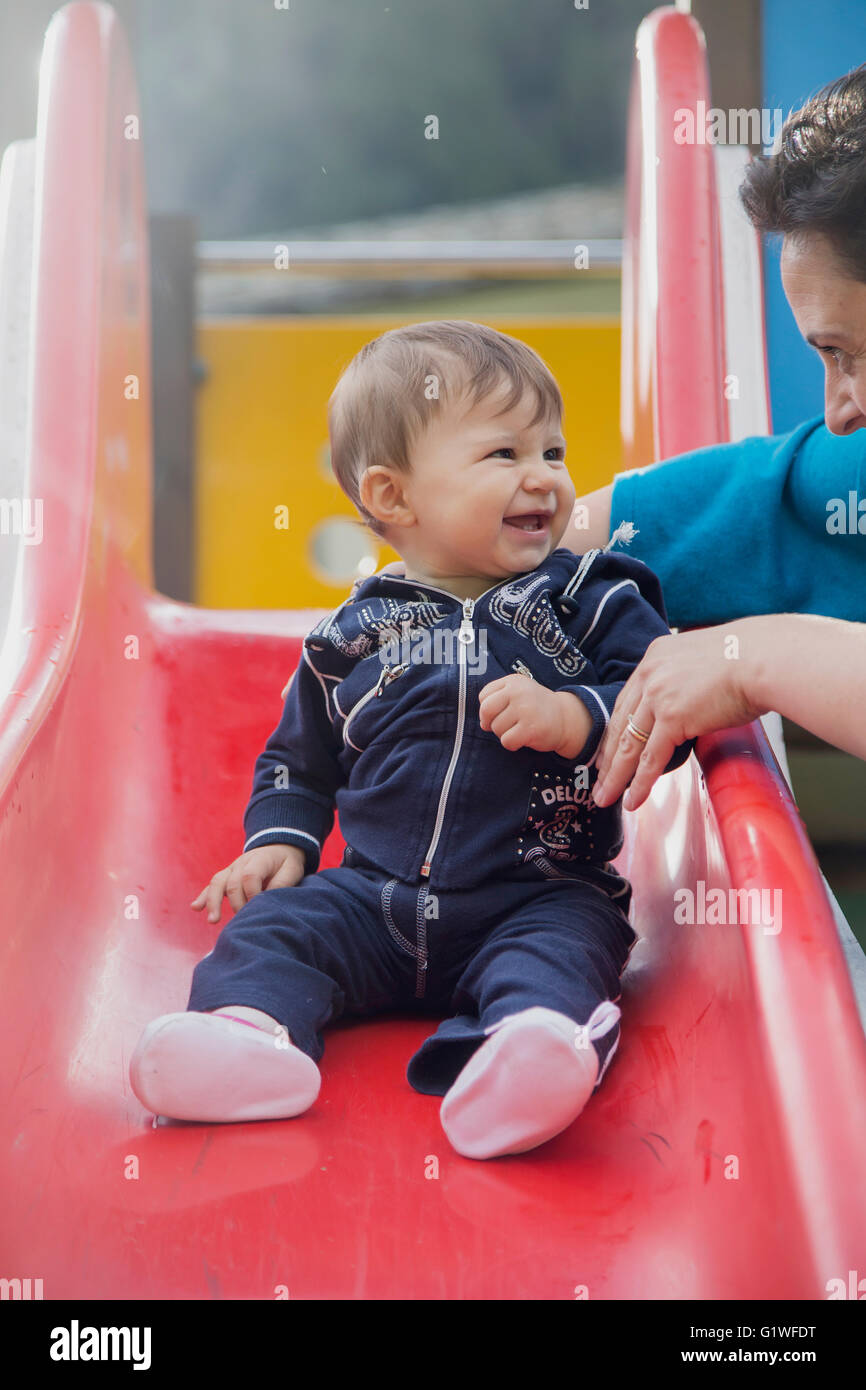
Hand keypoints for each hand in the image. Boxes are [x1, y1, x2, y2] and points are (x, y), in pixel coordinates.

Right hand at [191, 843, 306, 922]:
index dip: (253, 894)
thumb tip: (268, 899)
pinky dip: (203, 896)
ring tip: (213, 920)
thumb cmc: (286, 862)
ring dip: (214, 902)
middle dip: (237, 904)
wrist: (277, 848)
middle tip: (246, 920)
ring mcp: (231, 869)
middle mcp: (241, 863)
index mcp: (259, 859)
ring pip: (217, 883)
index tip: (260, 907)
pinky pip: (212, 885)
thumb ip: (283, 882)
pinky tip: (196, 908)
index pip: (249, 876)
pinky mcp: (226, 877)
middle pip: (232, 883)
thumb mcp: (293, 869)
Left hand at [478, 674, 590, 756]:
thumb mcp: (517, 694)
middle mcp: (519, 692)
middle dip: (491, 722)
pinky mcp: (531, 728)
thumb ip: (497, 701)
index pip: (484, 696)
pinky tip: (523, 738)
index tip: (499, 714)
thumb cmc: (535, 708)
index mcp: (513, 681)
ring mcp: (525, 709)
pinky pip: (507, 741)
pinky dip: (512, 744)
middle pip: (486, 711)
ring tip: (520, 729)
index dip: (487, 710)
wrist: (565, 718)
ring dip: (505, 734)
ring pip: (496, 728)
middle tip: (504, 726)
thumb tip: (483, 724)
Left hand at [592, 629, 765, 810]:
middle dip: (606, 755)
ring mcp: (658, 696)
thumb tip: (694, 698)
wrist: (763, 658)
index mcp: (654, 658)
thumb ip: (688, 678)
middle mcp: (650, 674)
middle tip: (596, 777)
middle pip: (620, 722)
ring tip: (603, 796)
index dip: (616, 727)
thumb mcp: (703, 660)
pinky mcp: (673, 717)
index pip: (627, 699)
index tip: (608, 747)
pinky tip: (631, 800)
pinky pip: (650, 758)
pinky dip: (639, 783)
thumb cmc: (748, 659)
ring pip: (628, 745)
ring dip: (614, 776)